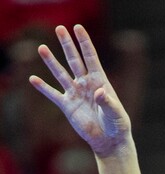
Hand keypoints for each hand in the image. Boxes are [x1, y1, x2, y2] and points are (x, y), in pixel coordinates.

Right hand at [29, 24, 131, 155]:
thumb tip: (98, 92)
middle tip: (59, 28)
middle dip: (67, 45)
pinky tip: (33, 79)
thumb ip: (107, 102)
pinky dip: (43, 88)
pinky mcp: (68, 106)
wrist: (110, 141)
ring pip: (61, 74)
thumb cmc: (117, 125)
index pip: (91, 58)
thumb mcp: (116, 113)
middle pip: (75, 60)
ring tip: (42, 48)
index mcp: (100, 81)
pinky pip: (53, 95)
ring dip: (51, 62)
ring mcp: (76, 93)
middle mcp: (86, 84)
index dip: (85, 43)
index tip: (78, 28)